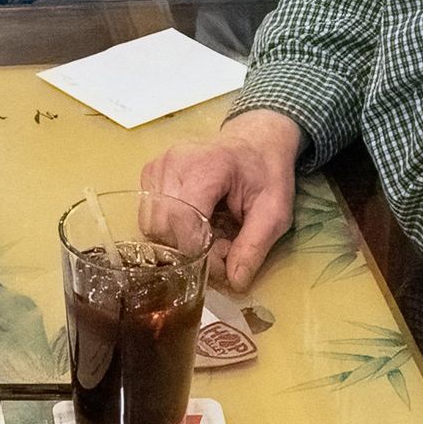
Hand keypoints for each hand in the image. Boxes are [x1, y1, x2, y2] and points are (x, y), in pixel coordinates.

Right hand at [142, 107, 300, 287]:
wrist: (254, 141)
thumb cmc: (266, 174)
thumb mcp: (275, 212)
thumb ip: (254, 246)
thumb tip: (234, 282)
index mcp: (207, 166)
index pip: (185, 223)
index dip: (202, 254)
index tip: (225, 263)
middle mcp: (173, 163)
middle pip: (163, 228)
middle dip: (189, 249)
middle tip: (219, 245)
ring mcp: (157, 166)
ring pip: (151, 226)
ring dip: (177, 241)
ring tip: (207, 232)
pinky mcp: (149, 173)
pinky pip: (148, 216)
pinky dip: (168, 228)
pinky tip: (192, 220)